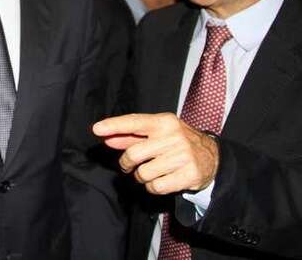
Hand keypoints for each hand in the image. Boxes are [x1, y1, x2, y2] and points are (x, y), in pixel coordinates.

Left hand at [92, 112, 218, 194]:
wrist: (213, 157)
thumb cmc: (177, 143)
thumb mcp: (157, 134)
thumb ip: (130, 136)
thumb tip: (106, 138)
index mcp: (164, 122)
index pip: (134, 122)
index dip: (114, 126)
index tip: (97, 129)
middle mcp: (174, 137)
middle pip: (133, 154)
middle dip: (126, 163)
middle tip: (129, 165)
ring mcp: (183, 156)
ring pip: (143, 173)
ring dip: (141, 177)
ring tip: (152, 171)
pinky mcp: (189, 175)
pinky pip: (156, 186)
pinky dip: (153, 187)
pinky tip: (162, 180)